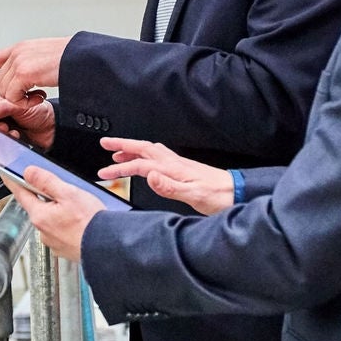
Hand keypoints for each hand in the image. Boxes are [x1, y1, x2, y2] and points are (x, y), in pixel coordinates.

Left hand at [0, 37, 70, 104]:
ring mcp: (19, 62)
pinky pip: (14, 97)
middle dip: (13, 94)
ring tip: (39, 96)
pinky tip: (39, 97)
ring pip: (5, 91)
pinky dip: (25, 103)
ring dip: (20, 100)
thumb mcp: (45, 60)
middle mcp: (17, 53)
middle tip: (34, 96)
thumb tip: (17, 84)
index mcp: (22, 48)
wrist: (85, 57)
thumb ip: (28, 68)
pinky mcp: (24, 73)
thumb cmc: (71, 59)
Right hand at [0, 90, 55, 151]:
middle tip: (3, 126)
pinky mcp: (7, 144)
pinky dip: (7, 144)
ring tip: (12, 132)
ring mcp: (2, 132)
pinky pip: (0, 148)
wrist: (53, 129)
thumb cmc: (39, 113)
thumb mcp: (21, 106)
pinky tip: (16, 137)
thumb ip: (3, 107)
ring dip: (0, 136)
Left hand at [6, 166, 105, 260]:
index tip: (6, 175)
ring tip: (79, 210)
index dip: (13, 182)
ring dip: (60, 212)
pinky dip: (68, 226)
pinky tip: (81, 223)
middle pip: (38, 206)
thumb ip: (46, 181)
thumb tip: (29, 172)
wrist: (107, 247)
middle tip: (63, 191)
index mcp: (40, 215)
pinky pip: (61, 232)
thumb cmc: (91, 223)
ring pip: (51, 219)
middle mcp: (42, 231)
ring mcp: (53, 242)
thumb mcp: (68, 193)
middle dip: (46, 197)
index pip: (20, 194)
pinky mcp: (64, 248)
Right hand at [98, 138, 234, 214]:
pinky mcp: (184, 169)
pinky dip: (146, 155)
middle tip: (105, 144)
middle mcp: (174, 163)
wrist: (237, 193)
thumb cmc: (218, 196)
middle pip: (143, 149)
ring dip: (133, 149)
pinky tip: (146, 161)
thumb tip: (148, 176)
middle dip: (122, 145)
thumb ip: (169, 186)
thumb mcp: (193, 195)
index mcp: (173, 169)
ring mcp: (179, 164)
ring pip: (150, 151)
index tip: (103, 173)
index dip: (120, 169)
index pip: (140, 165)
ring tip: (119, 153)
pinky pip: (159, 156)